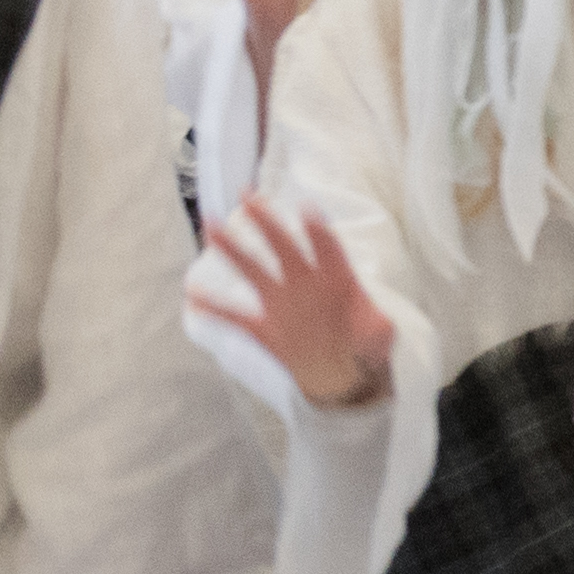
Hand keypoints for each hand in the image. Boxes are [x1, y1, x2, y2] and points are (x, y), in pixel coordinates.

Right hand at [190, 200, 394, 410]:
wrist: (345, 376)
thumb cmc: (367, 349)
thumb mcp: (379, 338)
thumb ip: (377, 329)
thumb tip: (380, 324)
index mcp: (336, 281)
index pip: (328, 250)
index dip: (319, 231)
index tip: (308, 209)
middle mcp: (305, 285)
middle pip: (285, 248)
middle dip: (268, 223)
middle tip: (249, 197)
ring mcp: (282, 305)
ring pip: (254, 272)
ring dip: (233, 251)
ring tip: (211, 227)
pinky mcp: (265, 328)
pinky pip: (235, 317)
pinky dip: (214, 308)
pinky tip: (193, 294)